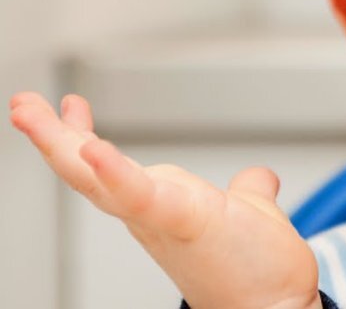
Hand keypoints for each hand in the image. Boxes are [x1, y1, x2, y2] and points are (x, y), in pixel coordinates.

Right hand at [9, 92, 321, 308]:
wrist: (275, 308)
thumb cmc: (256, 269)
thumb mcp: (246, 214)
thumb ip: (249, 192)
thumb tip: (258, 179)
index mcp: (160, 203)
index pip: (110, 166)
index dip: (82, 136)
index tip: (68, 104)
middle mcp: (150, 213)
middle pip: (87, 170)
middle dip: (50, 135)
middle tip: (21, 102)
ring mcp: (161, 219)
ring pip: (97, 180)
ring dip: (59, 145)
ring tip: (29, 111)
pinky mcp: (184, 222)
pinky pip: (143, 196)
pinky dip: (116, 174)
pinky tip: (93, 149)